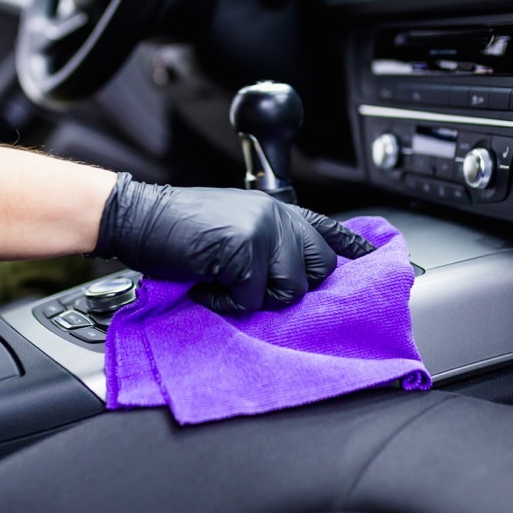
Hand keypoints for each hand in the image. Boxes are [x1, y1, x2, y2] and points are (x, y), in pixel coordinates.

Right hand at [93, 173, 375, 311]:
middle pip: (317, 269)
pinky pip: (252, 299)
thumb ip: (268, 240)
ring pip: (289, 290)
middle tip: (244, 283)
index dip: (354, 248)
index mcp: (276, 209)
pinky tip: (205, 284)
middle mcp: (278, 215)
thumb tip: (294, 274)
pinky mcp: (247, 249)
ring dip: (252, 297)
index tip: (374, 261)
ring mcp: (265, 230)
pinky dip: (224, 302)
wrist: (138, 217)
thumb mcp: (233, 226)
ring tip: (220, 281)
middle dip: (284, 288)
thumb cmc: (178, 230)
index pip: (328, 229)